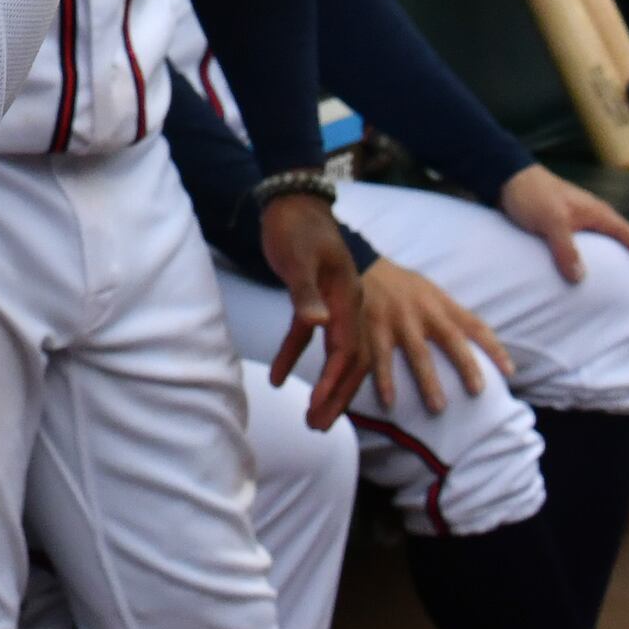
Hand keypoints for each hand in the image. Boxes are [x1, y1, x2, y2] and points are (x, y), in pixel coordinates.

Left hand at [258, 193, 372, 428]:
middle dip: (337, 396)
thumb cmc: (296, 227)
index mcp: (348, 300)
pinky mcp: (312, 301)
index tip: (320, 409)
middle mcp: (347, 307)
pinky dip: (295, 357)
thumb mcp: (298, 259)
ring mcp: (332, 305)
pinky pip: (308, 338)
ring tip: (311, 417)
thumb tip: (318, 325)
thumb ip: (305, 293)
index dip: (335, 382)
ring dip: (325, 386)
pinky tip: (279, 377)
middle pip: (349, 362)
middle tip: (319, 427)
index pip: (347, 351)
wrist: (292, 201)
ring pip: (336, 355)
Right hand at [358, 256, 511, 412]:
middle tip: (478, 391)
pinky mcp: (372, 326)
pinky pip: (380, 357)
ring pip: (417, 352)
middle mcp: (423, 310)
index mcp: (440, 303)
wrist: (360, 265)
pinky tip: (389, 401)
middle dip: (465, 365)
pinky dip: (384, 379)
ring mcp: (397, 318)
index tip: (510, 372)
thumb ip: (451, 314)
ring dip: (427, 381)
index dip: (494, 347)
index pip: (474, 324)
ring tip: (438, 407)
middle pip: (450, 338)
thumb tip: (480, 342)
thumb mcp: (431, 292)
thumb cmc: (402, 286)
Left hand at [498, 162, 628, 288]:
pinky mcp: (564, 226)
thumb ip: (565, 247)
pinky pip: (587, 248)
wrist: (505, 177)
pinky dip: (594, 263)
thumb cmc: (530, 194)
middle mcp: (596, 218)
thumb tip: (580, 278)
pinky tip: (585, 278)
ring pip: (608, 247)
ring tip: (620, 291)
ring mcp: (580, 222)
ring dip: (617, 265)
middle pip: (627, 244)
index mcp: (600, 215)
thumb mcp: (549, 221)